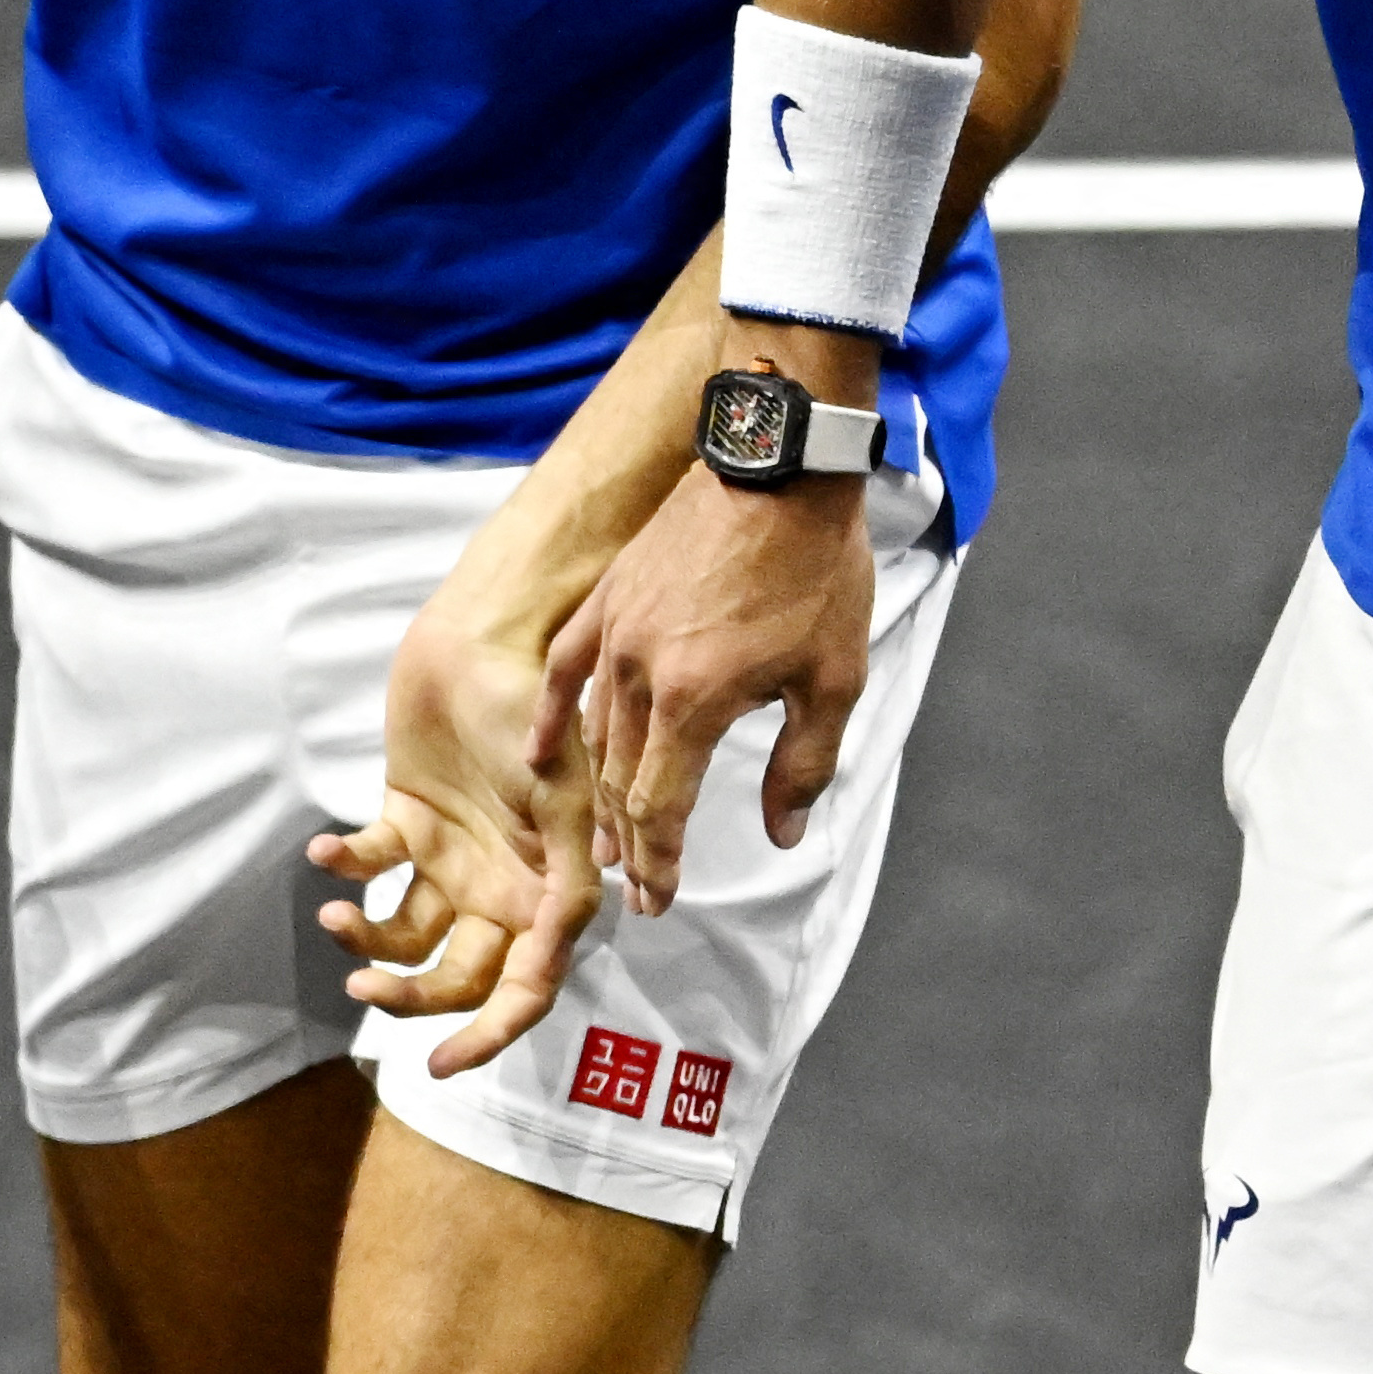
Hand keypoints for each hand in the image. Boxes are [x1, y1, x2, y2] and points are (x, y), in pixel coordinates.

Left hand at [318, 582, 601, 1073]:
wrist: (484, 634)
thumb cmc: (531, 706)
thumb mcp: (565, 796)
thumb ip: (564, 881)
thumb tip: (549, 959)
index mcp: (547, 892)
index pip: (524, 989)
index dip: (490, 1036)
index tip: (442, 1066)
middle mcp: (502, 886)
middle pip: (458, 977)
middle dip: (411, 995)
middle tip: (364, 988)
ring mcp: (453, 856)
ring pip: (409, 936)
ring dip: (370, 943)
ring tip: (337, 919)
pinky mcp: (406, 818)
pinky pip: (371, 865)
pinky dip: (343, 868)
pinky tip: (323, 853)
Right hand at [553, 461, 876, 918]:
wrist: (779, 471)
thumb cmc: (816, 574)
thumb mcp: (834, 680)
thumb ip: (803, 763)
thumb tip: (783, 833)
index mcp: (695, 700)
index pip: (660, 806)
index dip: (658, 862)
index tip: (658, 902)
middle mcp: (640, 674)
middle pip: (621, 781)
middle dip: (629, 844)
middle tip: (636, 889)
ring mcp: (615, 633)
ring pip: (594, 734)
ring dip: (599, 794)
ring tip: (605, 840)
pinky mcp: (608, 599)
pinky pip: (565, 670)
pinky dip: (551, 717)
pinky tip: (538, 752)